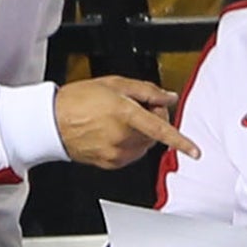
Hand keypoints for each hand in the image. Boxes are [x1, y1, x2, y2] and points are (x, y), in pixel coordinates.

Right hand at [55, 76, 199, 168]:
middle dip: (153, 121)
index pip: (161, 131)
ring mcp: (116, 152)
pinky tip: (112, 132)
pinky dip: (130, 144)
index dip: (181, 142)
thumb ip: (147, 90)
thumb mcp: (115, 84)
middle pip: (155, 134)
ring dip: (142, 134)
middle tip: (135, 108)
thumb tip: (168, 97)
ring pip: (145, 145)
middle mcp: (123, 137)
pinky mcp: (110, 163)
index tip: (195, 151)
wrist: (52, 121)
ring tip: (119, 120)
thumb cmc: (77, 101)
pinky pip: (131, 154)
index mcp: (126, 115)